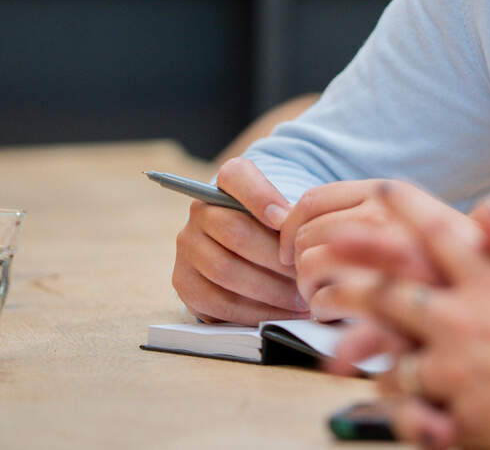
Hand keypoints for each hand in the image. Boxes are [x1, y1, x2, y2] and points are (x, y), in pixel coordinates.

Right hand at [171, 156, 308, 323]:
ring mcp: (187, 247)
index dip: (261, 196)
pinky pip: (216, 301)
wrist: (244, 254)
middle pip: (236, 232)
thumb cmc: (272, 230)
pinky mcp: (184, 281)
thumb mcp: (284, 212)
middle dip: (276, 259)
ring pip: (225, 270)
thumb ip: (292, 213)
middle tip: (305, 276)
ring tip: (298, 300)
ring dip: (268, 290)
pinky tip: (278, 314)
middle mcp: (199, 211)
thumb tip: (297, 227)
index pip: (235, 176)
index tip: (287, 219)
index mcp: (225, 184)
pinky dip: (252, 311)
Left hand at [276, 178, 457, 317]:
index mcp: (386, 193)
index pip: (312, 200)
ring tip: (321, 302)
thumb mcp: (417, 218)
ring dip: (307, 288)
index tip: (291, 249)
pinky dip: (322, 310)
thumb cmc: (453, 257)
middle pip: (305, 235)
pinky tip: (333, 318)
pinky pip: (329, 299)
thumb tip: (298, 213)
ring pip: (310, 266)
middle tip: (310, 283)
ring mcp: (382, 253)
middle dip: (298, 263)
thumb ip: (371, 211)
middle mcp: (383, 217)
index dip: (290, 227)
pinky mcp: (386, 293)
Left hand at [331, 185, 489, 449]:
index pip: (435, 231)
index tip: (382, 189)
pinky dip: (398, 406)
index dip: (404, 206)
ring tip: (346, 350)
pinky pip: (410, 411)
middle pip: (388, 293)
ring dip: (370, 350)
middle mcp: (463, 319)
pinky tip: (390, 402)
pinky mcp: (459, 417)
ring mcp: (455, 371)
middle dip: (352, 278)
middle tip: (325, 268)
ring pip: (391, 358)